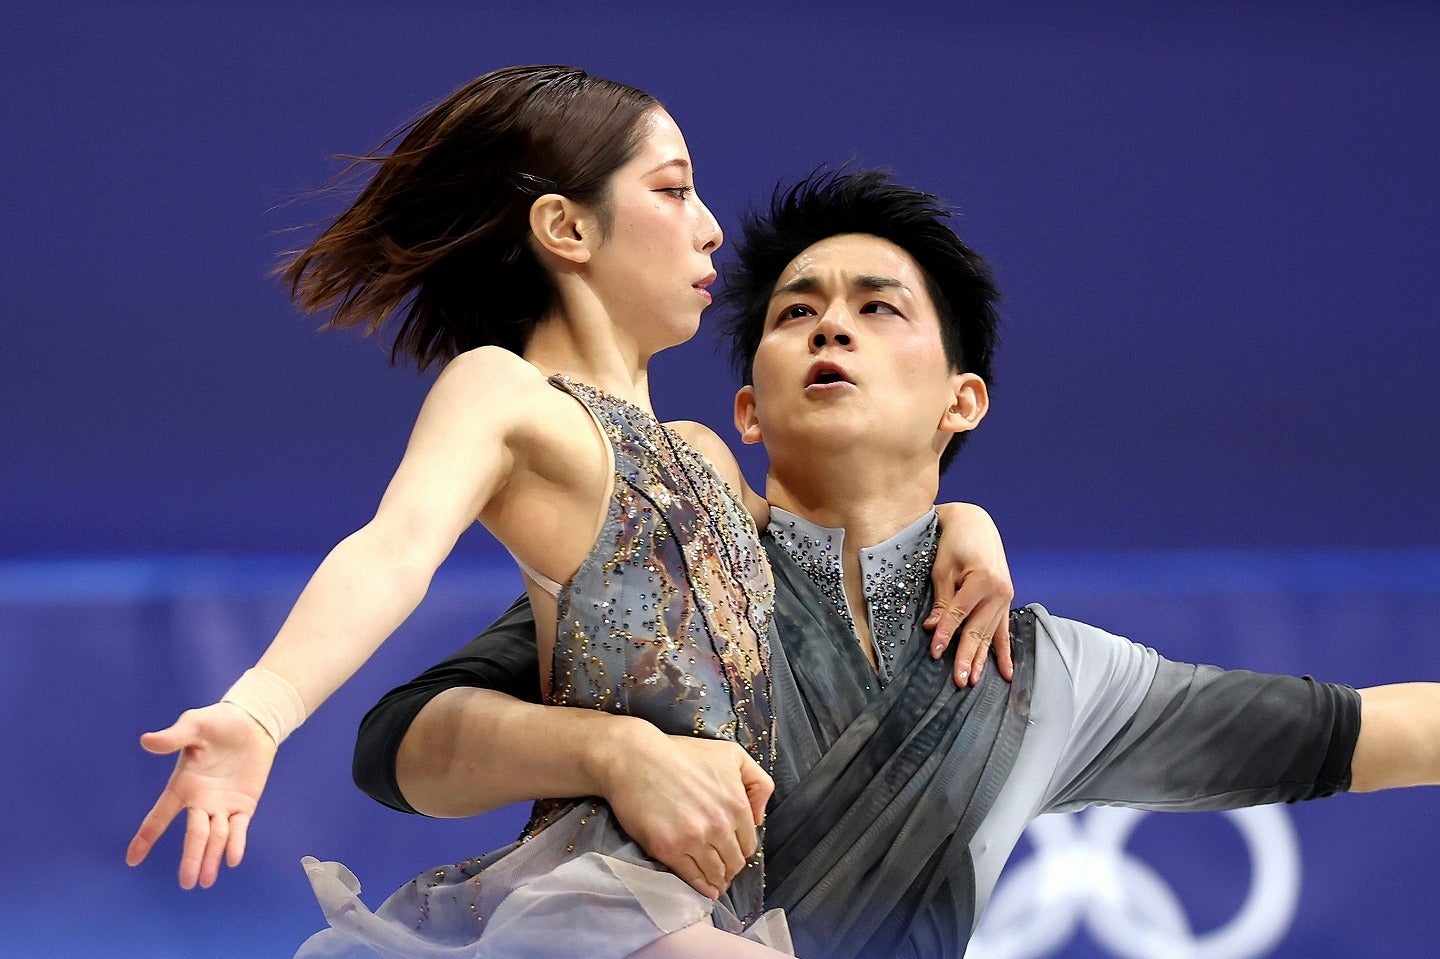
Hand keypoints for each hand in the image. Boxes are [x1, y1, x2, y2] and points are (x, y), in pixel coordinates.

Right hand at [125, 701, 276, 888]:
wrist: (251, 722)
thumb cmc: (217, 723)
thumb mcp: (194, 725)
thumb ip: (173, 737)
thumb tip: (147, 740)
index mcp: (183, 786)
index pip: (160, 815)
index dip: (146, 836)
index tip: (132, 859)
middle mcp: (201, 801)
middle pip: (194, 835)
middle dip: (190, 858)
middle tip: (187, 883)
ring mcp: (223, 805)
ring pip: (216, 837)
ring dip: (212, 857)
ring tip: (207, 881)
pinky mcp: (244, 804)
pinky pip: (239, 828)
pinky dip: (236, 843)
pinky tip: (233, 859)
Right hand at [594, 722, 771, 899]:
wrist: (636, 758)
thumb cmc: (681, 753)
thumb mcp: (731, 754)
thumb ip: (758, 782)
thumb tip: (759, 818)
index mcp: (737, 804)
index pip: (749, 843)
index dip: (741, 848)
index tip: (733, 850)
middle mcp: (720, 825)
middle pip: (734, 862)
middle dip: (731, 867)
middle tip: (724, 868)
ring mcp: (694, 839)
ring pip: (716, 873)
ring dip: (718, 880)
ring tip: (716, 882)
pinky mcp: (670, 850)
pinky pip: (692, 877)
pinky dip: (701, 886)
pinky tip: (705, 889)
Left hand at [927, 502, 1015, 686]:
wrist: (974, 522)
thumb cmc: (954, 541)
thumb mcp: (943, 568)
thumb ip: (942, 600)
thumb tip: (934, 628)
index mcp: (983, 580)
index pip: (960, 614)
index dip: (946, 634)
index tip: (935, 652)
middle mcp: (1000, 591)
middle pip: (978, 629)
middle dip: (967, 656)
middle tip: (959, 681)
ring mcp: (1006, 597)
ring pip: (991, 634)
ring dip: (982, 659)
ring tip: (974, 680)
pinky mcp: (1005, 600)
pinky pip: (1003, 630)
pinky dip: (1004, 652)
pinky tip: (1006, 672)